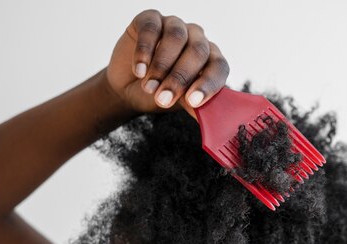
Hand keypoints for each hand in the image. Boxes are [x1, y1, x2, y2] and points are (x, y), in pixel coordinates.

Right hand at [103, 9, 230, 118]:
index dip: (209, 83)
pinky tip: (139, 70)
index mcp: (210, 59)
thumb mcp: (179, 103)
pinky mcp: (150, 19)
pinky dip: (144, 50)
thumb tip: (212, 121)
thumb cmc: (160, 94)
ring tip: (149, 87)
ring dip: (162, 66)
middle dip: (180, 78)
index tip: (193, 101)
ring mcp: (174, 25)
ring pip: (177, 37)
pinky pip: (151, 28)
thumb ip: (195, 105)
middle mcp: (196, 39)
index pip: (219, 66)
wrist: (128, 89)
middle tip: (163, 98)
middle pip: (198, 51)